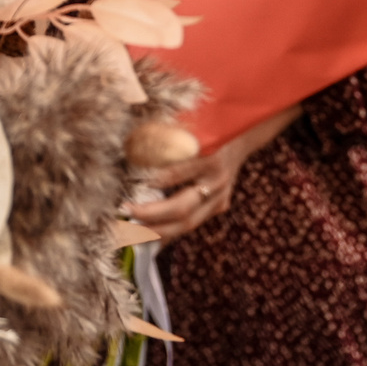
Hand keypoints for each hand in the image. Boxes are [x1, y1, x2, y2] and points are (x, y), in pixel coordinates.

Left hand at [125, 104, 297, 242]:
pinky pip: (192, 224)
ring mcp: (220, 197)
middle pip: (182, 207)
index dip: (155, 182)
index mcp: (209, 157)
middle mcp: (216, 181)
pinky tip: (151, 237)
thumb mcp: (189, 128)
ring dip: (158, 230)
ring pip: (188, 223)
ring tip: (133, 233)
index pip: (177, 174)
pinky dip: (171, 231)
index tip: (132, 187)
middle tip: (126, 212)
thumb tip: (131, 149)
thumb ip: (164, 140)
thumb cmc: (207, 130)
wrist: (240, 139)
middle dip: (151, 214)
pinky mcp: (220, 206)